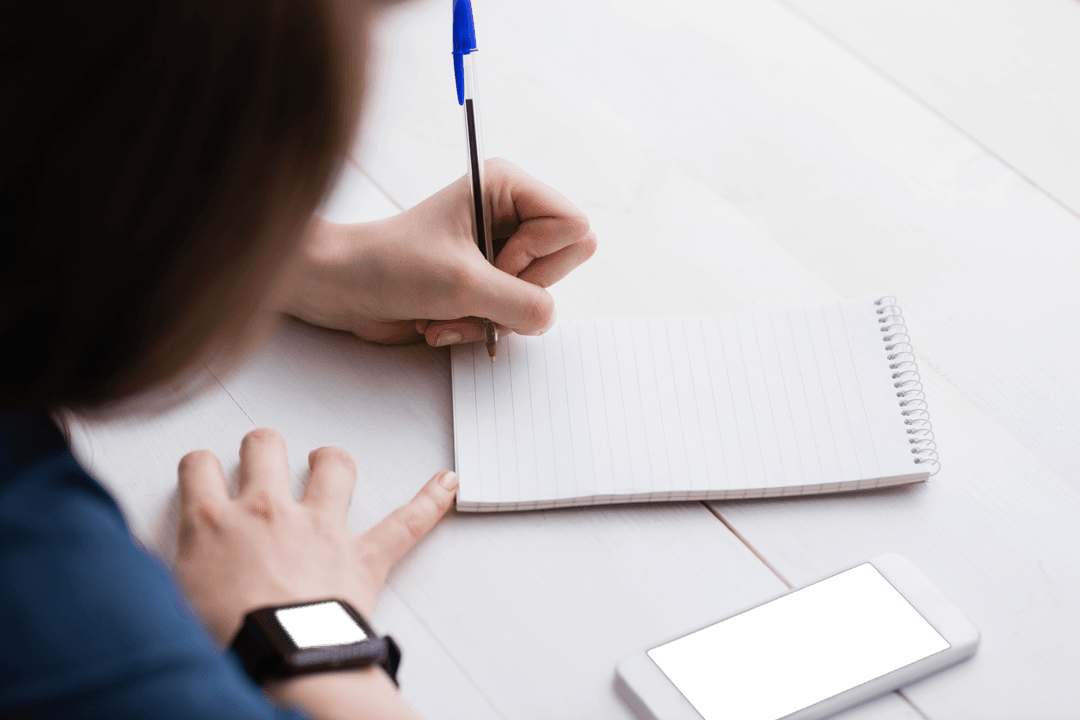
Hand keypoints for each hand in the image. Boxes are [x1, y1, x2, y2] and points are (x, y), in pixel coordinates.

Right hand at [173, 428, 456, 645]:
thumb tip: (157, 567)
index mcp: (213, 523)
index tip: (205, 473)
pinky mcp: (362, 555)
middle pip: (264, 446)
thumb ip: (171, 569)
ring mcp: (319, 527)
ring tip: (327, 462)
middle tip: (263, 459)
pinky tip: (448, 482)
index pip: (199, 466)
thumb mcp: (173, 604)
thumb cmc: (226, 644)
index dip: (201, 466)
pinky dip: (429, 501)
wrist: (280, 665)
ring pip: (332, 465)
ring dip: (330, 461)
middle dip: (262, 447)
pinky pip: (405, 521)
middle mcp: (267, 512)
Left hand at [275, 158, 596, 345]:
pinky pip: (514, 315)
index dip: (537, 257)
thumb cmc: (389, 266)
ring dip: (490, 317)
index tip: (493, 264)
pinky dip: (479, 326)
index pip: (573, 227)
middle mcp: (510, 215)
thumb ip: (524, 303)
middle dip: (515, 292)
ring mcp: (500, 250)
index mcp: (507, 187)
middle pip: (562, 263)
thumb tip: (548, 318)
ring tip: (446, 311)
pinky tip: (441, 320)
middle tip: (472, 288)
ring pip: (537, 297)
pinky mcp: (488, 282)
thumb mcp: (464, 286)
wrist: (341, 289)